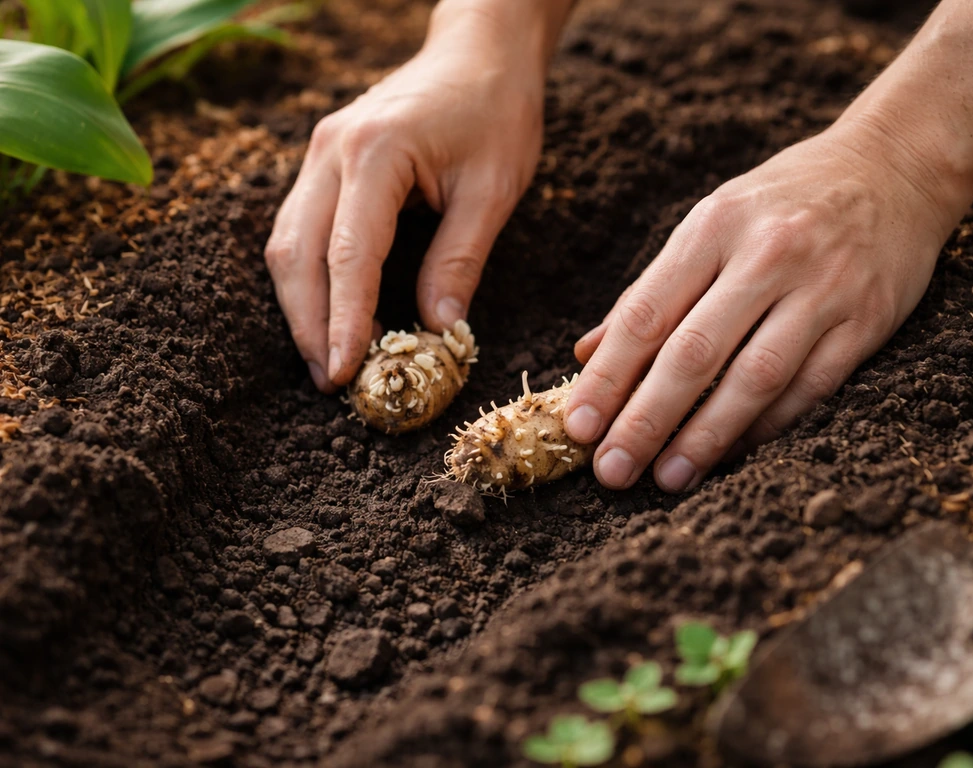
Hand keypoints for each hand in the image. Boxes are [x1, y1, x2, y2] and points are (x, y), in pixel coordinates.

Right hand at [264, 4, 549, 391]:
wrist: (479, 51)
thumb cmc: (496, 112)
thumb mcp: (493, 189)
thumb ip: (460, 259)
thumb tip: (438, 330)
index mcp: (376, 153)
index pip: (349, 254)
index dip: (345, 320)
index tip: (348, 372)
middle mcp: (331, 151)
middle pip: (297, 253)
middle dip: (309, 323)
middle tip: (330, 380)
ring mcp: (320, 153)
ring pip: (287, 243)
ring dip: (301, 305)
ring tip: (326, 358)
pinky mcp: (324, 162)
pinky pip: (299, 227)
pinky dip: (308, 276)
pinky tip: (327, 312)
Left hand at [565, 123, 961, 491]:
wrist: (895, 165)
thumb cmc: (782, 201)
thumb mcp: (710, 222)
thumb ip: (652, 290)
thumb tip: (587, 353)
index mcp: (712, 227)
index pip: (646, 314)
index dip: (607, 377)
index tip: (577, 426)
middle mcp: (766, 255)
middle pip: (694, 353)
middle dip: (645, 419)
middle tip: (611, 470)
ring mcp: (822, 289)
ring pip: (754, 378)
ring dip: (705, 437)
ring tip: (666, 477)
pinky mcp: (867, 321)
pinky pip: (809, 388)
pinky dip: (765, 427)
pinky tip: (729, 455)